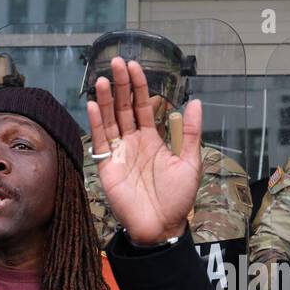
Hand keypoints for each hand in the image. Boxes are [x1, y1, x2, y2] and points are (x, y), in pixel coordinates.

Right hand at [86, 57, 202, 245]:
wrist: (161, 227)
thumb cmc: (177, 199)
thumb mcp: (191, 163)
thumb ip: (190, 133)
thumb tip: (196, 102)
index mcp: (153, 139)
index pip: (143, 106)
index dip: (139, 86)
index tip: (135, 66)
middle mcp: (133, 142)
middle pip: (124, 107)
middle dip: (121, 85)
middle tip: (117, 62)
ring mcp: (119, 153)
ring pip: (110, 120)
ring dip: (106, 99)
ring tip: (104, 79)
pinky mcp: (108, 167)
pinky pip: (100, 141)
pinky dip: (96, 122)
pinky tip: (94, 104)